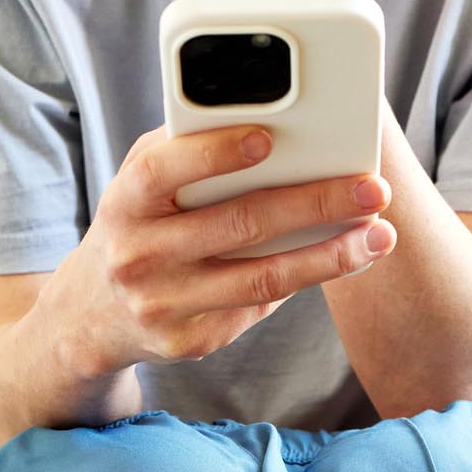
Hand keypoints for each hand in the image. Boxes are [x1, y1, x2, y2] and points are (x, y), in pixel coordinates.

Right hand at [46, 122, 396, 375]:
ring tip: (379, 235)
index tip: (269, 137)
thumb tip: (281, 130)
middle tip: (371, 189)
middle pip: (238, 225)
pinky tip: (342, 260)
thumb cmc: (140, 222)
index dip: (213, 153)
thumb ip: (191, 153)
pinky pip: (258, 307)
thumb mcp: (144, 184)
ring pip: (262, 278)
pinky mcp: (190, 341)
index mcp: (125, 201)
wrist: (92, 313)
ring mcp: (163, 305)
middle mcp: (138, 255)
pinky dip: (304, 279)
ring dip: (331, 256)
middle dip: (314, 204)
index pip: (163, 170)